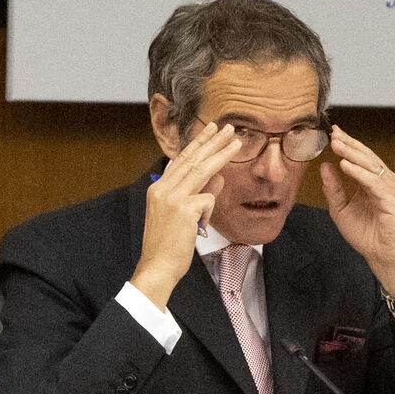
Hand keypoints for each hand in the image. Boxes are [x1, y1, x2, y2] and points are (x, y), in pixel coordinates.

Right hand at [132, 121, 239, 308]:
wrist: (157, 266)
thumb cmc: (170, 244)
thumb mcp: (183, 216)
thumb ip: (199, 194)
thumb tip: (218, 178)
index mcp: (158, 188)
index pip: (181, 159)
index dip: (197, 143)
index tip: (211, 130)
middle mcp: (162, 188)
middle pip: (192, 159)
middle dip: (212, 141)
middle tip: (228, 127)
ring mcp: (172, 198)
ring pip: (202, 170)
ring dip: (222, 154)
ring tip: (237, 142)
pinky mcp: (184, 210)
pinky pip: (208, 201)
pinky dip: (209, 213)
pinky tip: (197, 226)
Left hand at [319, 125, 394, 319]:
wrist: (383, 255)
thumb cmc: (366, 234)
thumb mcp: (341, 209)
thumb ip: (333, 188)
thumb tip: (324, 166)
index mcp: (370, 181)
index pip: (358, 157)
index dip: (347, 144)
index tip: (332, 133)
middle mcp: (381, 180)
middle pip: (365, 156)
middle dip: (349, 144)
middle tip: (334, 133)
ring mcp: (388, 188)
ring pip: (370, 165)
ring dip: (353, 153)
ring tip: (337, 144)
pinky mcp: (391, 199)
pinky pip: (373, 182)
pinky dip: (359, 172)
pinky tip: (346, 165)